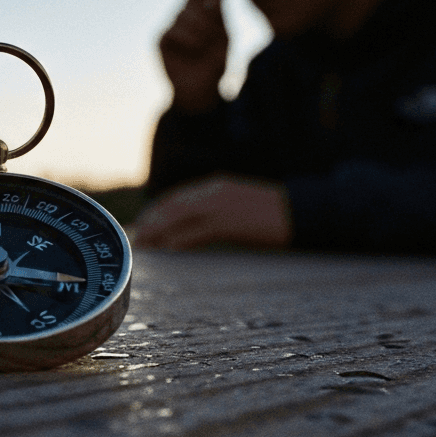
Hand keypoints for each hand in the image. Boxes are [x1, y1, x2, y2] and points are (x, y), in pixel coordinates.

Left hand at [131, 174, 292, 250]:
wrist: (300, 210)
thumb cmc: (270, 213)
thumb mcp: (237, 204)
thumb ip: (215, 209)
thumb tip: (194, 227)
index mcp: (215, 186)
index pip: (175, 197)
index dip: (156, 211)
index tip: (142, 224)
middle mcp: (213, 192)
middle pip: (172, 207)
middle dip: (151, 222)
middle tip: (135, 238)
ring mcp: (221, 207)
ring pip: (179, 218)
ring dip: (158, 232)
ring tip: (144, 246)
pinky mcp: (230, 224)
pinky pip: (199, 233)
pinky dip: (181, 240)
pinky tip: (169, 250)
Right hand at [159, 0, 228, 114]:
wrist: (201, 92)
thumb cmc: (214, 66)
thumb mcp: (223, 37)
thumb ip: (219, 14)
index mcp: (197, 17)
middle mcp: (181, 20)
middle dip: (207, 14)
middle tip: (219, 33)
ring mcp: (170, 29)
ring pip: (182, 14)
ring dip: (200, 28)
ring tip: (208, 46)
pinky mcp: (160, 41)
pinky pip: (173, 30)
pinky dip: (188, 38)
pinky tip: (195, 51)